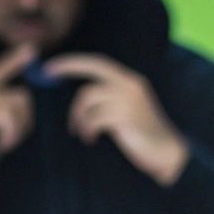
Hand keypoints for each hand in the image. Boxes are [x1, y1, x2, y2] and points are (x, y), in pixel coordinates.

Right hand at [0, 43, 36, 176]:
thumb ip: (2, 110)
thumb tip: (24, 98)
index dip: (14, 60)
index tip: (31, 48)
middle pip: (21, 94)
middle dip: (25, 119)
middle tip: (9, 138)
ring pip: (19, 106)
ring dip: (17, 130)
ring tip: (2, 143)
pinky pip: (10, 118)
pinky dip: (10, 135)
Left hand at [45, 53, 188, 185]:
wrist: (166, 152)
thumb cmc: (141, 133)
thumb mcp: (125, 109)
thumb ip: (108, 98)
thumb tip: (80, 97)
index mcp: (129, 81)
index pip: (98, 62)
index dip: (73, 61)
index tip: (51, 65)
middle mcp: (129, 84)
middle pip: (92, 67)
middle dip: (67, 66)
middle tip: (47, 73)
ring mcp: (128, 99)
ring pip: (87, 97)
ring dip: (78, 117)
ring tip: (82, 132)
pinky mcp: (125, 116)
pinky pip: (92, 118)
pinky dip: (86, 129)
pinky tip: (91, 138)